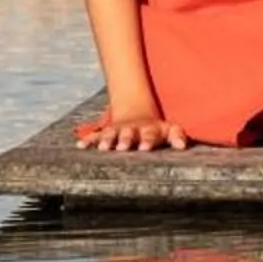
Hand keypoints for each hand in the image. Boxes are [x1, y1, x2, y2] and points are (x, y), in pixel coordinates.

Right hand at [74, 107, 190, 151]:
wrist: (136, 112)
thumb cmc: (155, 128)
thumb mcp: (168, 129)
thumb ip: (176, 136)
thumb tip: (183, 146)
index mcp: (147, 129)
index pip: (148, 135)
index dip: (147, 141)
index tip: (145, 149)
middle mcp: (131, 129)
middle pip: (127, 134)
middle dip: (124, 140)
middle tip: (121, 148)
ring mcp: (117, 131)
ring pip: (110, 134)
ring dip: (106, 141)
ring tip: (102, 149)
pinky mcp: (105, 133)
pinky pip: (95, 136)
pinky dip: (88, 141)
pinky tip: (80, 146)